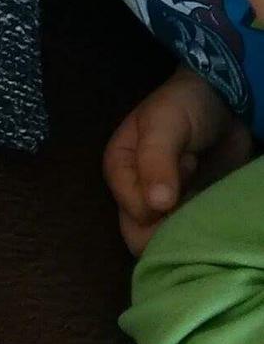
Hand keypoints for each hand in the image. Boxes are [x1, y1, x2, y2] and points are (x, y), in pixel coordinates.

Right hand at [103, 65, 252, 254]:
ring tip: (203, 190)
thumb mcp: (165, 123)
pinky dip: (202, 226)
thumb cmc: (185, 106)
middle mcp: (135, 193)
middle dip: (172, 222)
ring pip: (166, 240)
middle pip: (143, 236)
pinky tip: (211, 199)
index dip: (162, 202)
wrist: (224, 104)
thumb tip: (157, 205)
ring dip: (189, 224)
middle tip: (194, 186)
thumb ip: (156, 160)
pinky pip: (188, 235)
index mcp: (119, 170)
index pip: (134, 214)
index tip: (185, 166)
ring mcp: (162, 205)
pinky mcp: (186, 210)